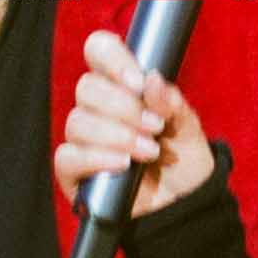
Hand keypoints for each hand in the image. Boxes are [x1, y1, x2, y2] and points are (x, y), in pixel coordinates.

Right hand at [54, 29, 213, 218]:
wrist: (184, 205)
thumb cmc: (183, 160)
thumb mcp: (188, 128)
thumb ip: (172, 103)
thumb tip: (152, 80)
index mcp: (122, 86)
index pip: (99, 51)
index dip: (112, 59)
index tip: (138, 81)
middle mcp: (97, 108)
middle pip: (87, 87)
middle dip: (124, 107)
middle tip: (154, 126)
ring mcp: (83, 140)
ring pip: (78, 122)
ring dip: (117, 135)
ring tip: (149, 151)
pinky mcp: (73, 172)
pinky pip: (68, 156)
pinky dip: (97, 158)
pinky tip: (123, 166)